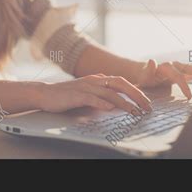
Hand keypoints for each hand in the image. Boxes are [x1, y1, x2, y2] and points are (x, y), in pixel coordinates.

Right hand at [37, 74, 151, 113]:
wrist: (45, 93)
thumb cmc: (67, 96)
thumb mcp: (88, 93)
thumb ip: (101, 96)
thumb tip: (116, 104)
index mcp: (99, 79)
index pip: (122, 82)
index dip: (136, 91)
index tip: (147, 102)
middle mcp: (95, 80)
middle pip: (120, 83)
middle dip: (136, 94)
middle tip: (147, 106)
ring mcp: (86, 86)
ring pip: (109, 92)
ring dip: (124, 102)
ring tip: (135, 111)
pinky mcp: (76, 95)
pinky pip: (92, 98)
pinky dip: (102, 103)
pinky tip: (110, 108)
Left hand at [133, 59, 191, 99]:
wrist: (146, 72)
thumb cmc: (146, 77)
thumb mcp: (144, 76)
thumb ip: (148, 70)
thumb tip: (153, 60)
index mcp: (166, 67)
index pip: (178, 76)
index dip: (184, 86)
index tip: (189, 98)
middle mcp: (176, 64)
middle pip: (191, 68)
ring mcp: (182, 67)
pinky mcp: (186, 71)